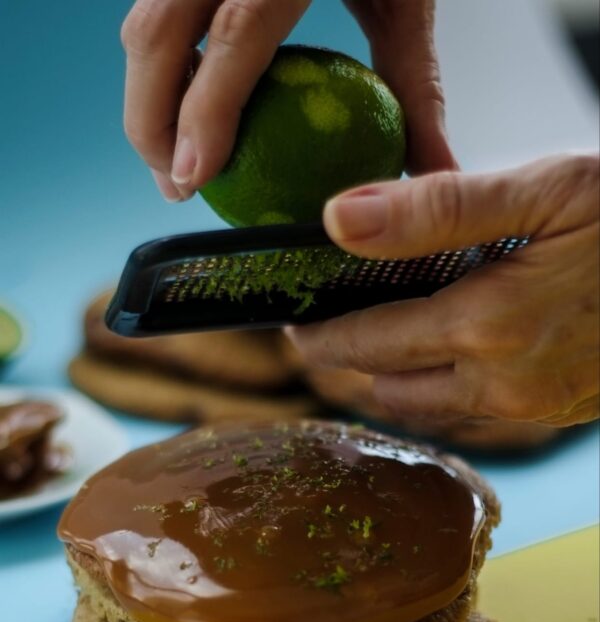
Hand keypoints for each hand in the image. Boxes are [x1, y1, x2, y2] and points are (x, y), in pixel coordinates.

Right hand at [120, 0, 455, 201]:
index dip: (205, 113)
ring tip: (177, 160)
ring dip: (147, 98)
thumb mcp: (406, 0)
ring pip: (142, 20)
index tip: (196, 177)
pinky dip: (162, 67)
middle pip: (155, 30)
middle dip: (149, 122)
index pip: (235, 33)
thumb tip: (434, 167)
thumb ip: (415, 84)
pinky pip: (155, 9)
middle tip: (177, 187)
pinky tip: (185, 107)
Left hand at [288, 153, 599, 427]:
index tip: (289, 321)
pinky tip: (441, 348)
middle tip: (322, 326)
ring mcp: (530, 407)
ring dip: (391, 377)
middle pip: (387, 387)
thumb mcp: (544, 190)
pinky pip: (468, 411)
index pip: (364, 345)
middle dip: (346, 360)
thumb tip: (339, 221)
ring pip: (426, 406)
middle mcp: (502, 384)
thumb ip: (435, 211)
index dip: (318, 335)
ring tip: (375, 335)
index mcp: (487, 327)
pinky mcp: (553, 412)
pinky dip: (437, 385)